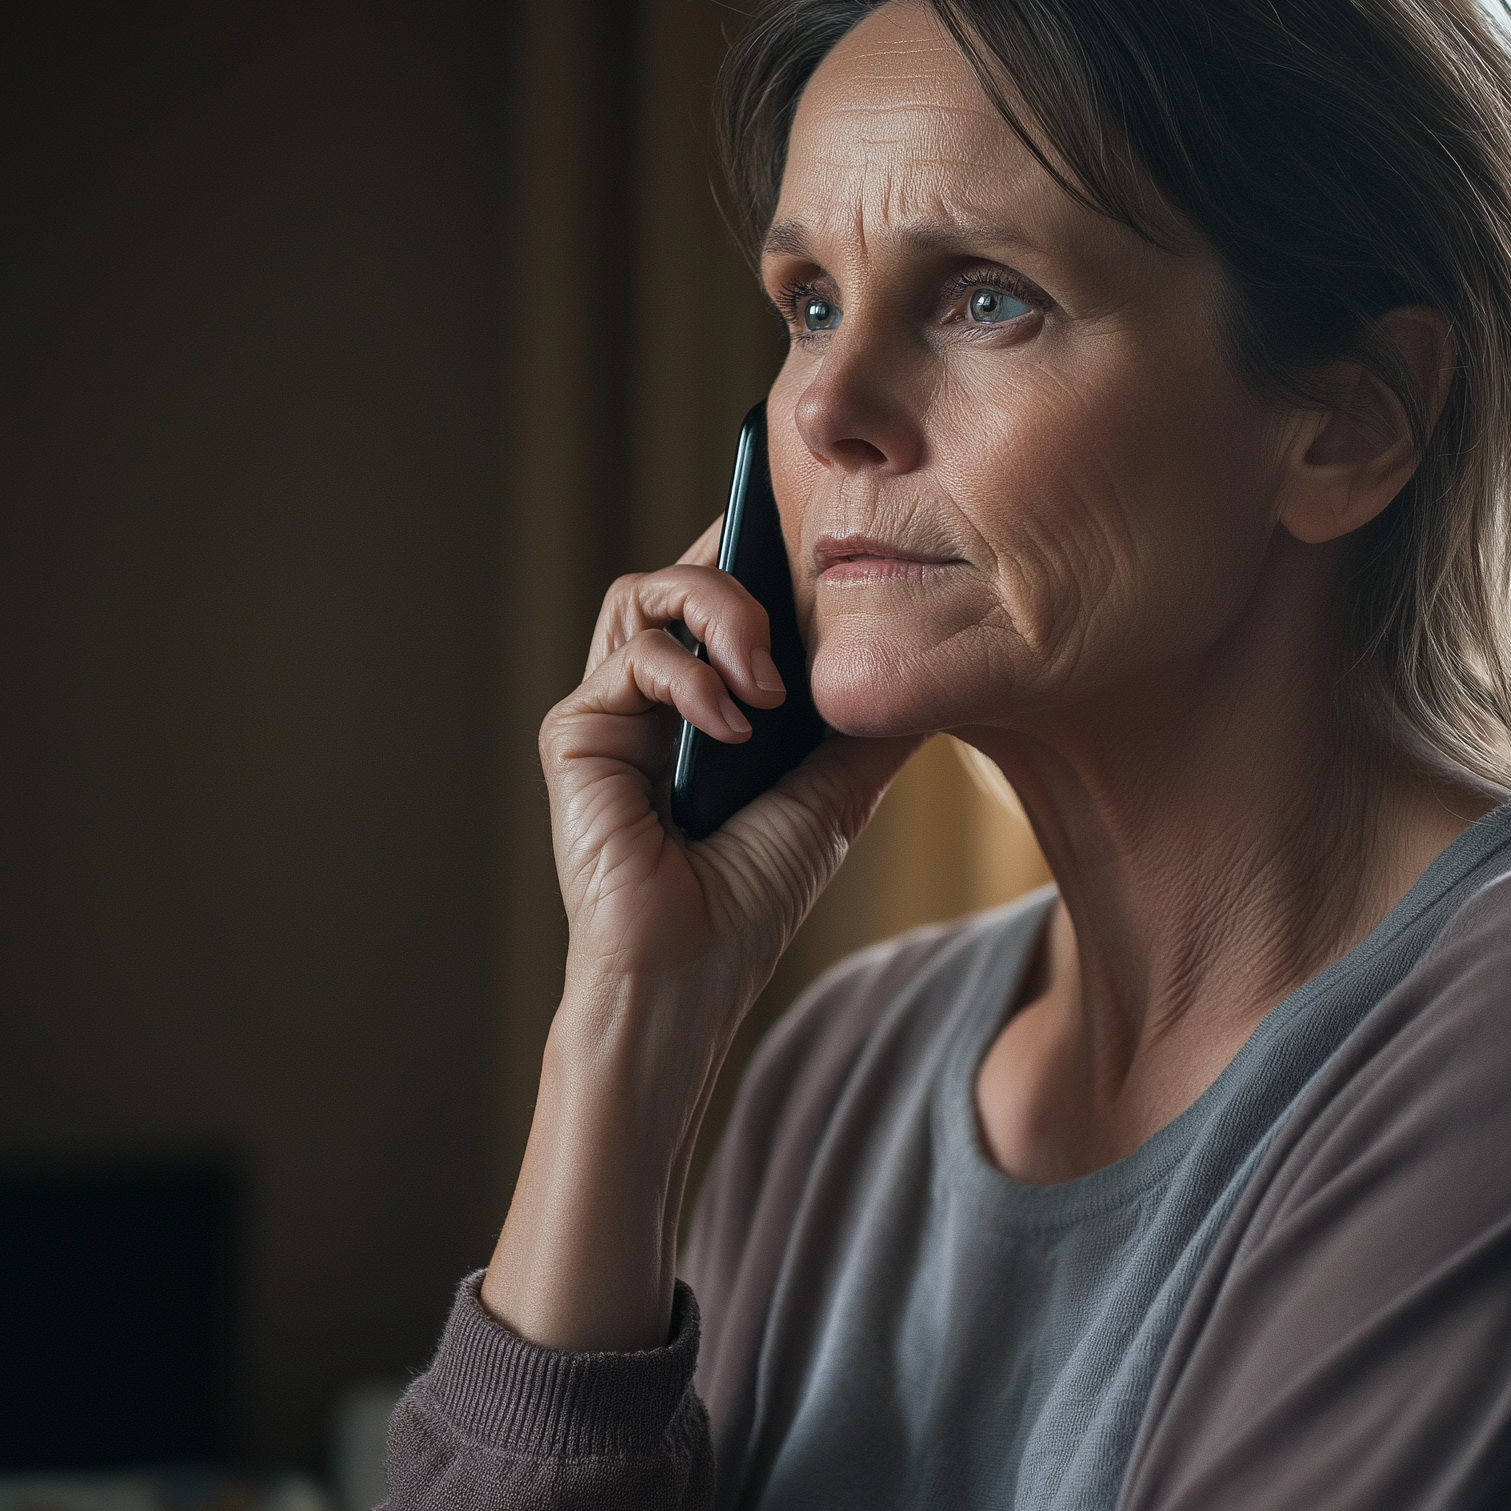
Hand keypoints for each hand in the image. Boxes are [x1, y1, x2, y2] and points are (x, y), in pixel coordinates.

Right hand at [483, 519, 918, 1352]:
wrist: (690, 976)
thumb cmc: (753, 897)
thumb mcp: (837, 790)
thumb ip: (867, 722)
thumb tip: (934, 660)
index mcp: (711, 701)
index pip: (730, 594)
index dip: (764, 548)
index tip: (821, 535)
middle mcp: (655, 695)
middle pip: (682, 572)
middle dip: (744, 565)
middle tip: (800, 591)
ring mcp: (612, 710)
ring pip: (645, 592)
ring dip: (719, 611)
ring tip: (768, 679)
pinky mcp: (577, 732)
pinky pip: (631, 656)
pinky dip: (690, 677)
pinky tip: (735, 726)